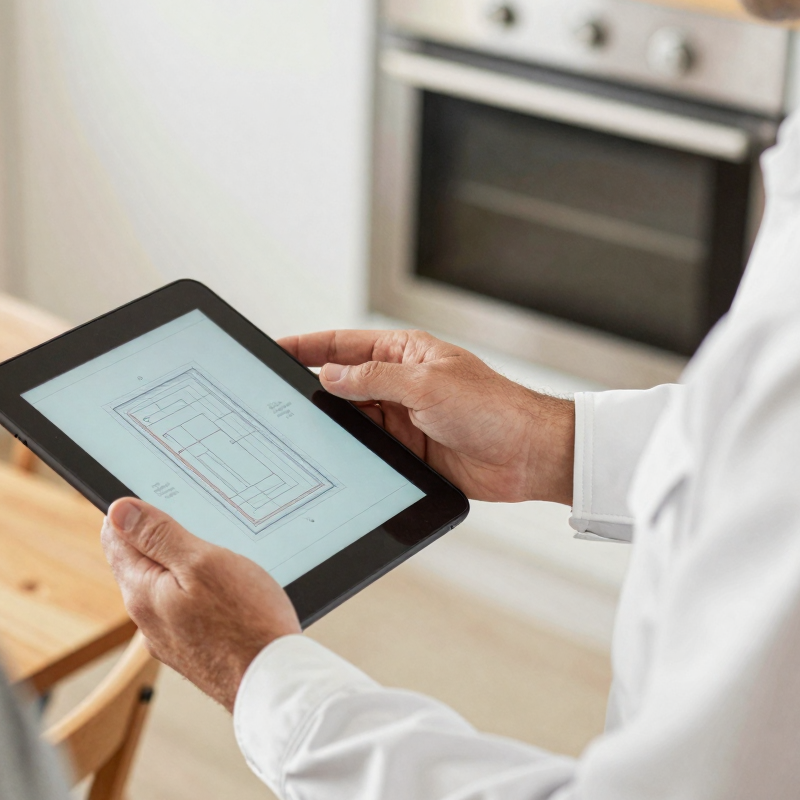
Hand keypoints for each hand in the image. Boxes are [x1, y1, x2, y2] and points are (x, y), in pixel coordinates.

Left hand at [100, 498, 300, 709]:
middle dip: (164, 541)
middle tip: (202, 529)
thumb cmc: (246, 623)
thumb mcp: (202, 562)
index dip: (134, 513)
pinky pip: (186, 610)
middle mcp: (148, 620)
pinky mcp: (193, 651)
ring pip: (167, 587)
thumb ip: (158, 535)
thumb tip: (118, 511)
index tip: (162, 503)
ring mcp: (169, 639)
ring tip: (222, 563)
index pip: (115, 538)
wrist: (275, 683)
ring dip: (187, 569)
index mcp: (141, 593)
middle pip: (141, 562)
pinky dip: (201, 595)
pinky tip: (229, 596)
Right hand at [279, 329, 574, 503]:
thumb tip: (331, 376)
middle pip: (342, 381)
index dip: (308, 346)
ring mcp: (403, 417)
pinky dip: (349, 449)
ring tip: (295, 426)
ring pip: (352, 417)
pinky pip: (367, 447)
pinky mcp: (407, 450)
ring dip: (330, 421)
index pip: (345, 345)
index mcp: (406, 352)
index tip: (275, 348)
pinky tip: (330, 453)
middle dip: (310, 386)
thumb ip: (374, 380)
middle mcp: (400, 382)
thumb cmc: (493, 408)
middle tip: (273, 393)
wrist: (527, 455)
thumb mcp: (426, 385)